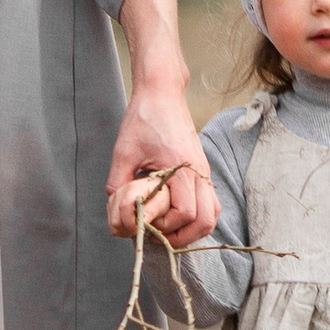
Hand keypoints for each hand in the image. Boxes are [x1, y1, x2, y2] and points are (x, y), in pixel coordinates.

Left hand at [105, 86, 216, 247]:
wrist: (162, 92)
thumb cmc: (143, 119)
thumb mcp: (123, 152)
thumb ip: (118, 183)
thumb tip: (115, 209)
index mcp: (181, 167)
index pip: (186, 212)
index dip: (168, 226)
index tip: (149, 223)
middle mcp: (198, 171)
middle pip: (207, 219)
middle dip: (186, 236)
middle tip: (163, 237)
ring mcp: (203, 170)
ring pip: (214, 212)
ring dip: (196, 228)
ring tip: (172, 230)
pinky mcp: (202, 169)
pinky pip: (211, 201)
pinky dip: (199, 215)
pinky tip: (177, 215)